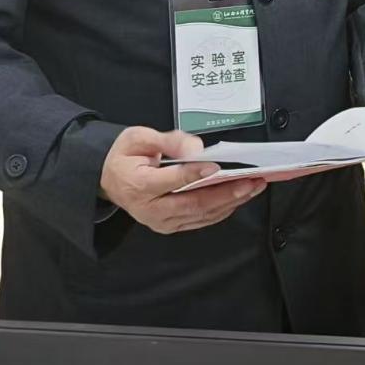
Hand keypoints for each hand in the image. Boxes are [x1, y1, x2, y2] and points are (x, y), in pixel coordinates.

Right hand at [99, 126, 265, 234]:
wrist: (110, 180)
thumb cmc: (125, 156)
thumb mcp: (138, 138)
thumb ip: (168, 141)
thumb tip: (197, 148)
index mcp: (139, 186)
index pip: (173, 181)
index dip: (195, 174)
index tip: (217, 166)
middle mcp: (151, 210)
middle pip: (193, 203)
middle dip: (226, 193)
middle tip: (251, 181)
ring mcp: (162, 222)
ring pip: (201, 214)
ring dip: (231, 202)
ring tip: (254, 187)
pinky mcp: (171, 226)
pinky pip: (201, 220)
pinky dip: (223, 209)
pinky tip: (240, 197)